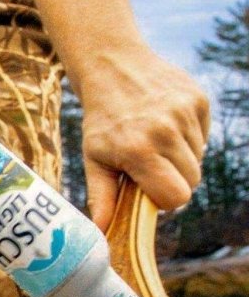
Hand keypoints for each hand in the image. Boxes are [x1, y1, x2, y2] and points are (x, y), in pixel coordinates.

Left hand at [75, 48, 209, 230]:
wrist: (111, 66)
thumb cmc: (101, 119)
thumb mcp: (94, 157)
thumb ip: (102, 196)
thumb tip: (101, 231)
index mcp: (138, 150)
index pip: (176, 197)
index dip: (166, 200)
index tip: (151, 190)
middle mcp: (165, 131)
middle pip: (191, 181)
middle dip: (173, 178)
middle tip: (150, 163)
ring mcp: (184, 113)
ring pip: (199, 158)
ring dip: (180, 156)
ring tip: (154, 138)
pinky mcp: (198, 99)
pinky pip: (204, 135)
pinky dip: (189, 135)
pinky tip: (165, 122)